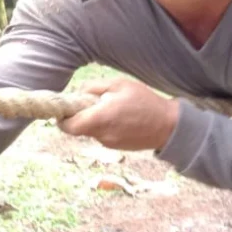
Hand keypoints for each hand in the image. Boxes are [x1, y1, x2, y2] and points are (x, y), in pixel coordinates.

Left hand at [58, 78, 179, 150]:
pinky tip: (120, 117)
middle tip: (91, 103)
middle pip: (78, 129)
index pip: (68, 126)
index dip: (62, 119)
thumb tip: (78, 93)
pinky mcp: (116, 147)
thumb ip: (94, 87)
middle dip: (80, 116)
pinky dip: (105, 127)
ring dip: (94, 121)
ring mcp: (109, 143)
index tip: (66, 108)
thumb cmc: (144, 101)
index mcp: (100, 118)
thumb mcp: (119, 84)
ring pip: (91, 131)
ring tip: (112, 108)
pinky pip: (103, 135)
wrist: (168, 126)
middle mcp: (102, 134)